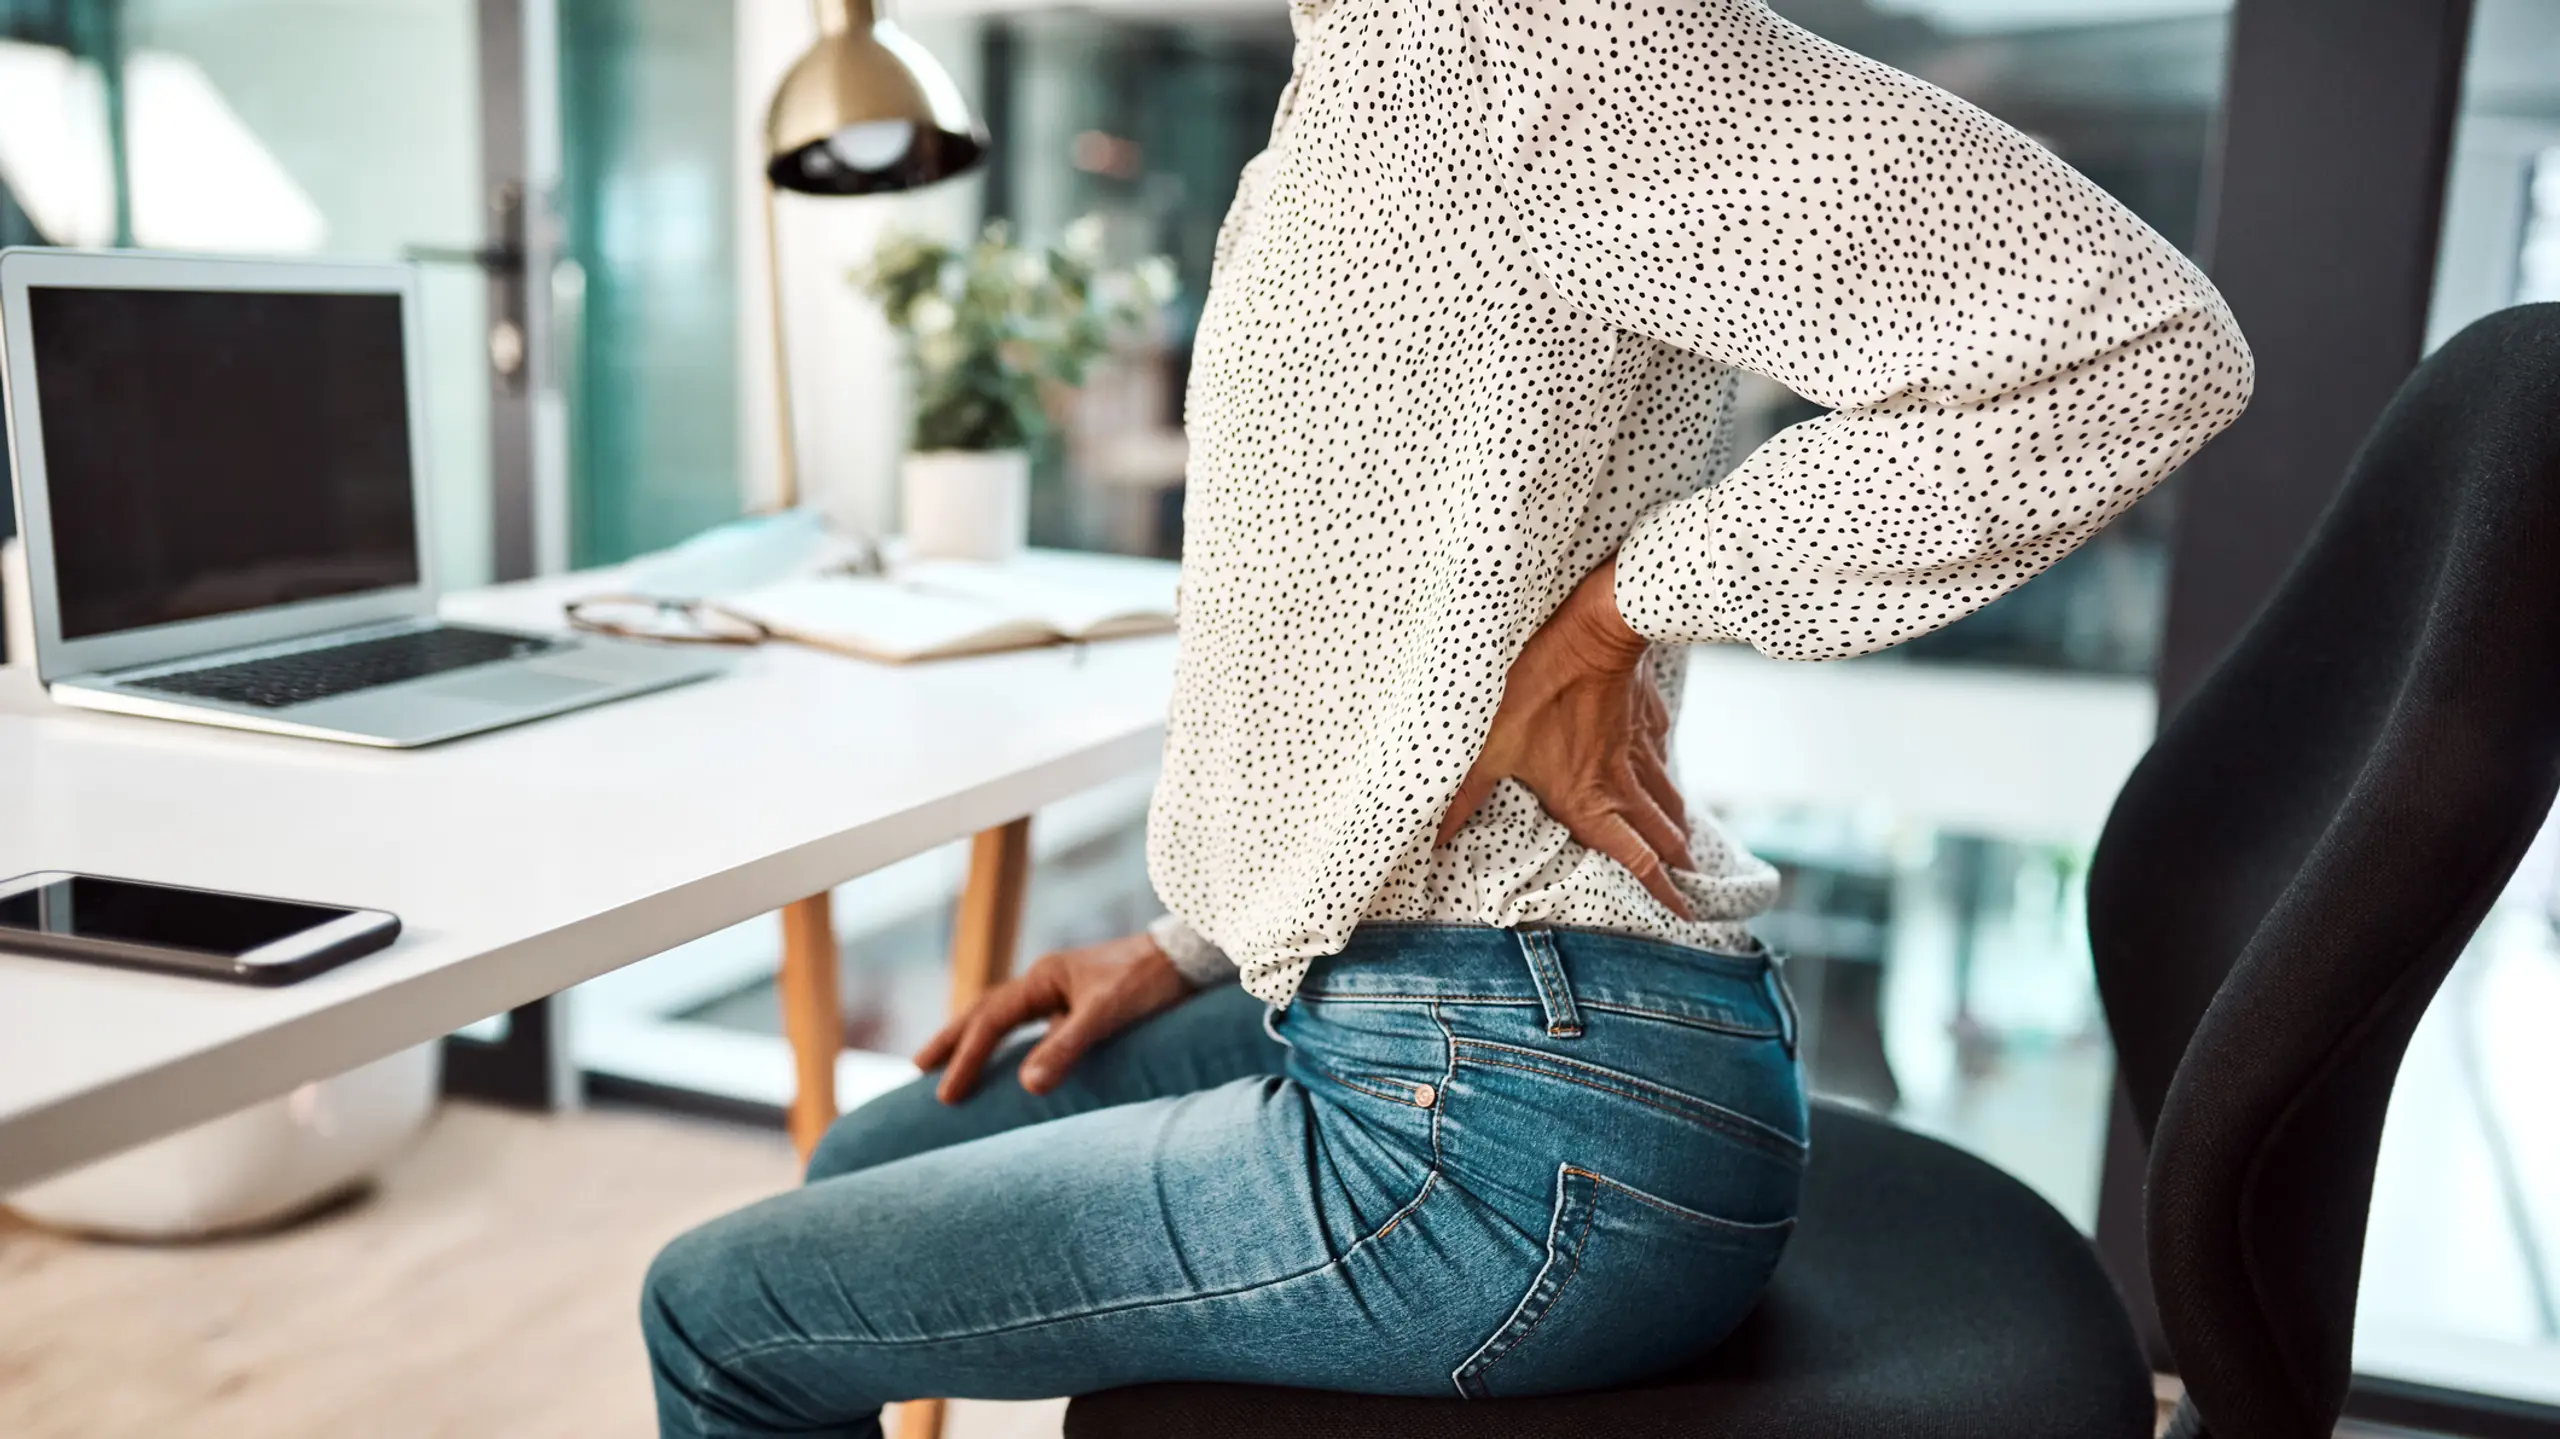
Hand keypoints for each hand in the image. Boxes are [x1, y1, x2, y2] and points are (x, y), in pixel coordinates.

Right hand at [913, 930, 1194, 1102]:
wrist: (1189, 958)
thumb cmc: (1149, 980)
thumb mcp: (1106, 1014)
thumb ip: (1067, 1047)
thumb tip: (1026, 1086)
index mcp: (1043, 979)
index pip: (991, 1021)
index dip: (965, 1057)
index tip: (945, 1094)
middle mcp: (1046, 981)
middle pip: (985, 1010)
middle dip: (952, 1039)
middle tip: (919, 1069)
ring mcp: (1062, 990)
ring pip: (1005, 1016)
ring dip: (976, 1039)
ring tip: (950, 1064)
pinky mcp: (1081, 1002)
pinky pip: (1031, 1024)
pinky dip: (1011, 1042)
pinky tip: (1012, 1062)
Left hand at [1437, 557, 1695, 917]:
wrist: (1595, 627)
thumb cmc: (1538, 686)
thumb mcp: (1487, 745)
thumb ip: (1463, 795)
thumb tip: (1431, 839)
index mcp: (1588, 799)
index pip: (1634, 858)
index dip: (1661, 891)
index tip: (1684, 915)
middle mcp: (1621, 782)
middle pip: (1660, 836)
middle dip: (1676, 866)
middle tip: (1692, 891)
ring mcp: (1639, 748)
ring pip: (1668, 798)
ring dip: (1677, 827)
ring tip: (1687, 849)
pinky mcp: (1646, 717)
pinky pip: (1662, 756)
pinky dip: (1667, 776)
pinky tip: (1666, 776)